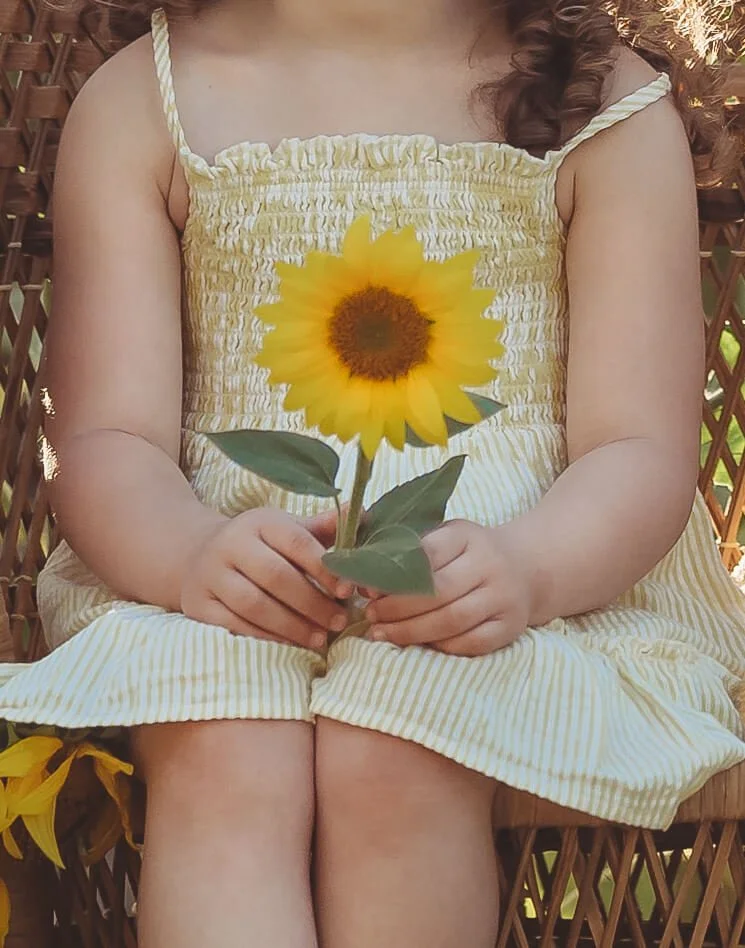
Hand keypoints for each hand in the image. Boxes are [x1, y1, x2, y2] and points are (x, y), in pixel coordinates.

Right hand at [181, 507, 351, 649]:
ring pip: (253, 605)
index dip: (324, 568)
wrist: (197, 555)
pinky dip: (266, 638)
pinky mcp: (198, 605)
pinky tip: (290, 645)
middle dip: (312, 603)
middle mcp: (230, 544)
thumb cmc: (259, 545)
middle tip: (338, 622)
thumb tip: (363, 513)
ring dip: (291, 626)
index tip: (347, 591)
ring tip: (320, 639)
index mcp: (259, 521)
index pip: (295, 542)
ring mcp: (210, 575)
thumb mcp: (287, 530)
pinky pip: (234, 626)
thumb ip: (324, 528)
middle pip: (275, 576)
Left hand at [364, 520, 531, 655]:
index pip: (426, 554)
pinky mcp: (511, 626)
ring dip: (411, 631)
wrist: (524, 568)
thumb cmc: (468, 553)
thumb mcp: (444, 536)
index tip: (366, 587)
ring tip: (382, 633)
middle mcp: (490, 564)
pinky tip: (417, 644)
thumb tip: (359, 565)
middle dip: (397, 607)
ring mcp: (503, 597)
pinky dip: (441, 646)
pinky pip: (472, 643)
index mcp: (467, 536)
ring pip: (453, 620)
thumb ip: (408, 547)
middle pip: (437, 591)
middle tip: (370, 615)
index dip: (392, 574)